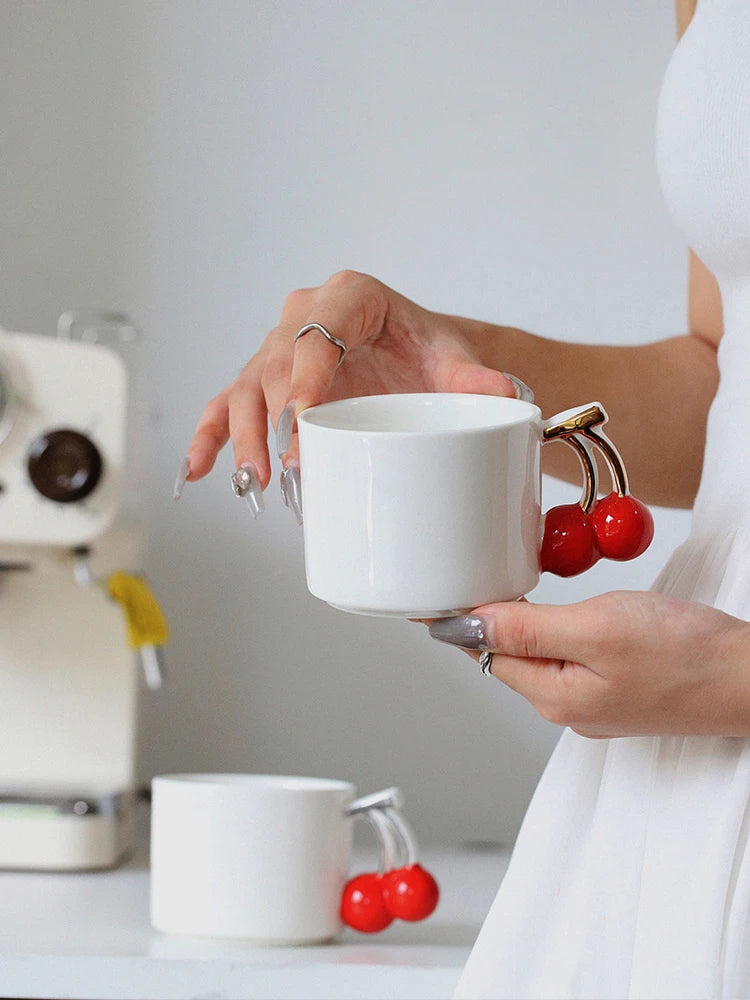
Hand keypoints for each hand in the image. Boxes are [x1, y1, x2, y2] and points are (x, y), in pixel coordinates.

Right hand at [183, 270, 515, 492]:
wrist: (417, 360)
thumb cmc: (429, 354)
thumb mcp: (454, 361)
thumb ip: (476, 378)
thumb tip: (502, 395)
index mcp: (352, 296)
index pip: (318, 330)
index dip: (306, 377)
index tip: (305, 423)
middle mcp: (307, 314)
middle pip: (276, 364)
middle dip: (274, 419)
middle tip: (285, 468)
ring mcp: (281, 348)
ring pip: (247, 387)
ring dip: (242, 435)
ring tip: (250, 480)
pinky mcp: (267, 382)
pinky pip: (229, 404)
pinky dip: (212, 436)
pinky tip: (199, 470)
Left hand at [428, 591, 749, 737]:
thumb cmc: (687, 654)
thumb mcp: (597, 629)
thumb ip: (528, 628)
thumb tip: (465, 626)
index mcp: (554, 695)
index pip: (483, 651)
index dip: (455, 618)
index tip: (430, 591)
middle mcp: (567, 705)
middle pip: (505, 654)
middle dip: (482, 618)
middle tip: (464, 573)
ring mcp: (593, 700)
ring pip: (536, 654)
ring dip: (517, 622)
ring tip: (501, 585)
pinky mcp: (616, 689)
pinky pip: (566, 657)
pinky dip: (551, 629)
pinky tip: (556, 609)